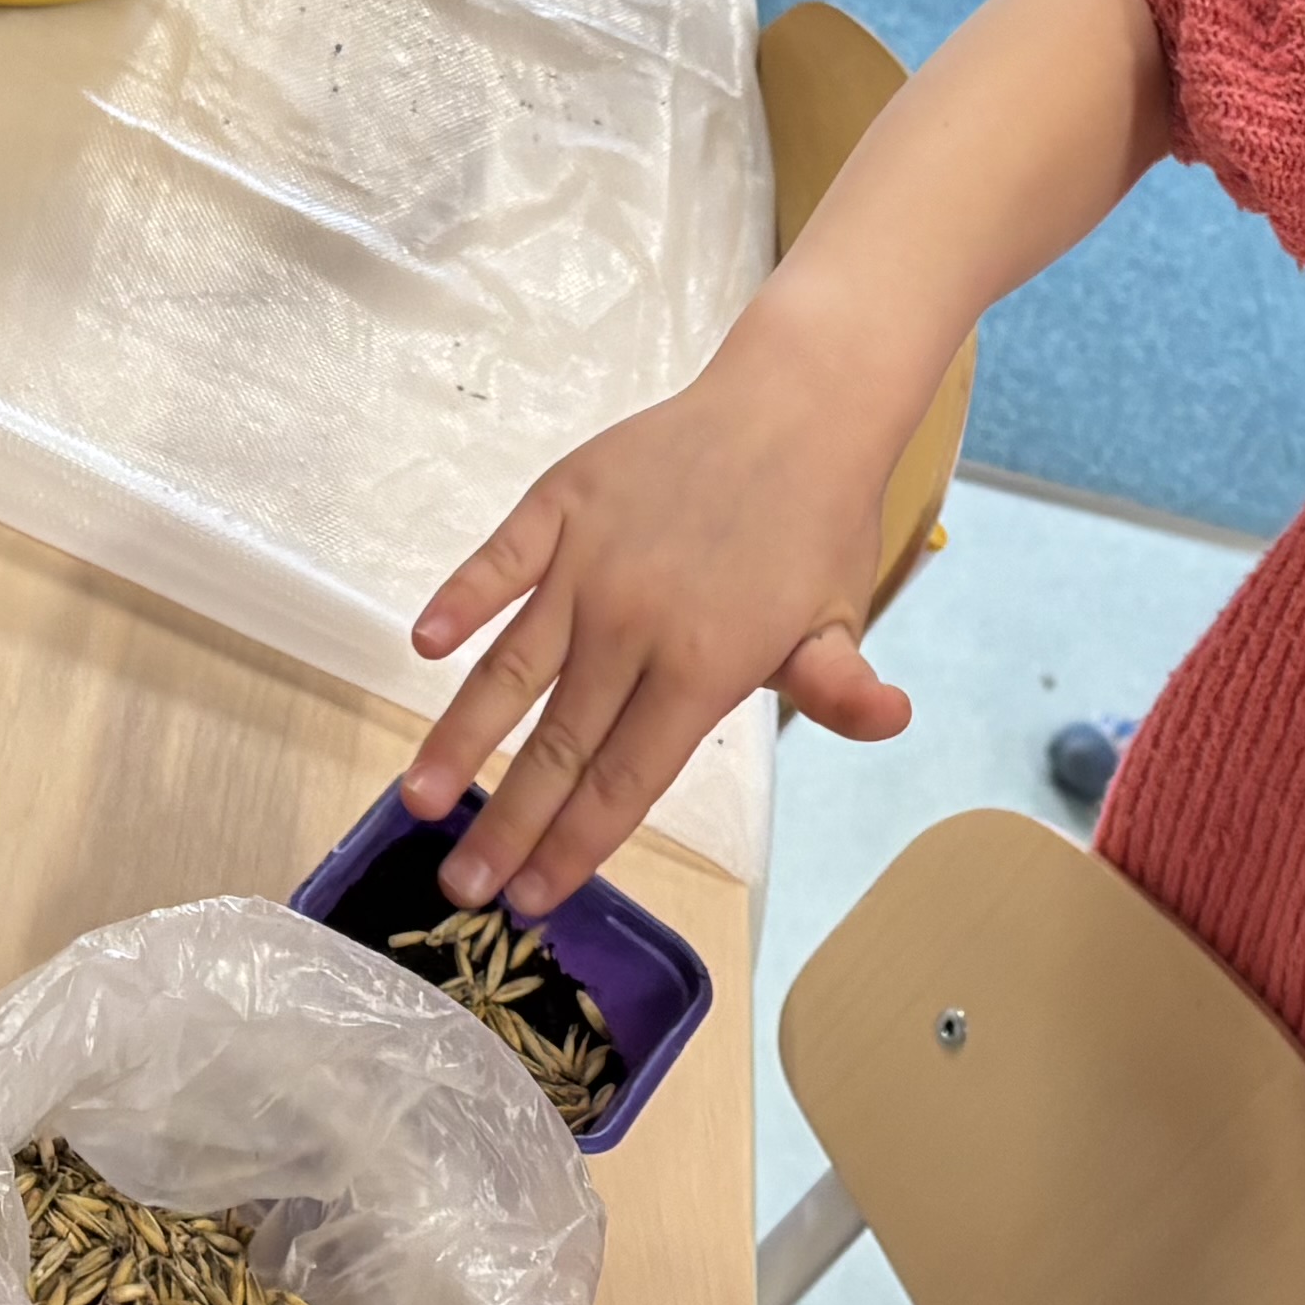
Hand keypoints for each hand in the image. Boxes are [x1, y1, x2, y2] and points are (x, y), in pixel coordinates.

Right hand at [403, 305, 912, 911]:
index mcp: (705, 665)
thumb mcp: (837, 616)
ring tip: (417, 799)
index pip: (626, 779)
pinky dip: (458, 601)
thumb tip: (887, 719)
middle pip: (559, 744)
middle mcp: (636, 622)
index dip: (575, 845)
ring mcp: (590, 561)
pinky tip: (422, 646)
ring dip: (459, 738)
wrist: (794, 404)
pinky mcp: (560, 503)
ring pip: (510, 668)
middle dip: (507, 825)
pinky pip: (498, 562)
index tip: (531, 900)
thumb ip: (839, 684)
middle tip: (460, 887)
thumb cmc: (815, 524)